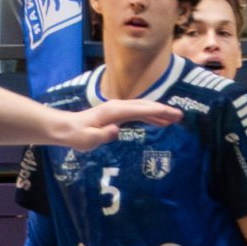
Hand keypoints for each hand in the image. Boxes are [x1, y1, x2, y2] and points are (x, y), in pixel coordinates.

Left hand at [50, 99, 181, 151]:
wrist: (66, 128)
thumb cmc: (77, 136)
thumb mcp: (88, 139)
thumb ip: (102, 135)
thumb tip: (116, 130)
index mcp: (114, 111)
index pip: (140, 109)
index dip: (158, 111)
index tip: (173, 115)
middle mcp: (118, 106)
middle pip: (145, 106)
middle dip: (163, 110)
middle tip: (180, 117)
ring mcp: (118, 109)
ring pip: (143, 108)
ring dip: (158, 112)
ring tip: (174, 119)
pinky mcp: (117, 114)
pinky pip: (137, 113)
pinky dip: (150, 115)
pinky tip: (158, 122)